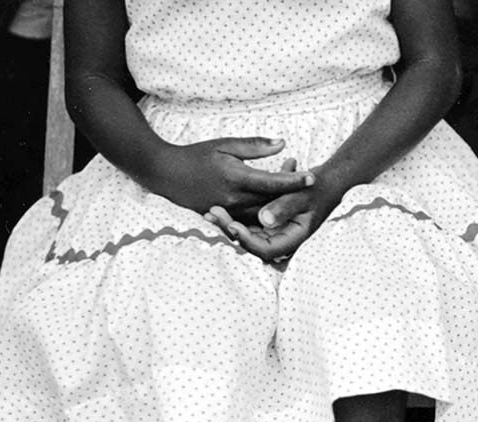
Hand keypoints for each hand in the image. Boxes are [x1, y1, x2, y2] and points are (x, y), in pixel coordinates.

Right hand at [144, 137, 314, 221]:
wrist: (164, 174)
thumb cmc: (196, 155)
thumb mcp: (224, 144)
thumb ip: (254, 146)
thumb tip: (282, 144)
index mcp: (235, 178)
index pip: (272, 182)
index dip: (294, 181)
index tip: (313, 178)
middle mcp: (234, 199)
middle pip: (272, 202)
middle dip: (294, 196)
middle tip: (313, 190)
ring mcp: (229, 213)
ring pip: (264, 215)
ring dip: (283, 209)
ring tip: (301, 201)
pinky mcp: (225, 220)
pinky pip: (252, 221)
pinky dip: (267, 217)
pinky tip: (281, 212)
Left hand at [205, 165, 343, 261]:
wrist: (323, 183)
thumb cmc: (315, 188)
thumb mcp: (301, 195)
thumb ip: (283, 207)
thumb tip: (264, 219)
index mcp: (292, 238)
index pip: (265, 249)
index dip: (247, 240)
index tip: (232, 225)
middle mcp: (281, 239)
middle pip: (251, 244)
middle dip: (231, 229)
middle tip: (213, 213)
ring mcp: (272, 232)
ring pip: (246, 234)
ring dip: (228, 223)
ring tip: (210, 211)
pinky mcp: (266, 223)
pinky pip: (247, 224)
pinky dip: (234, 216)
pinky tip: (217, 206)